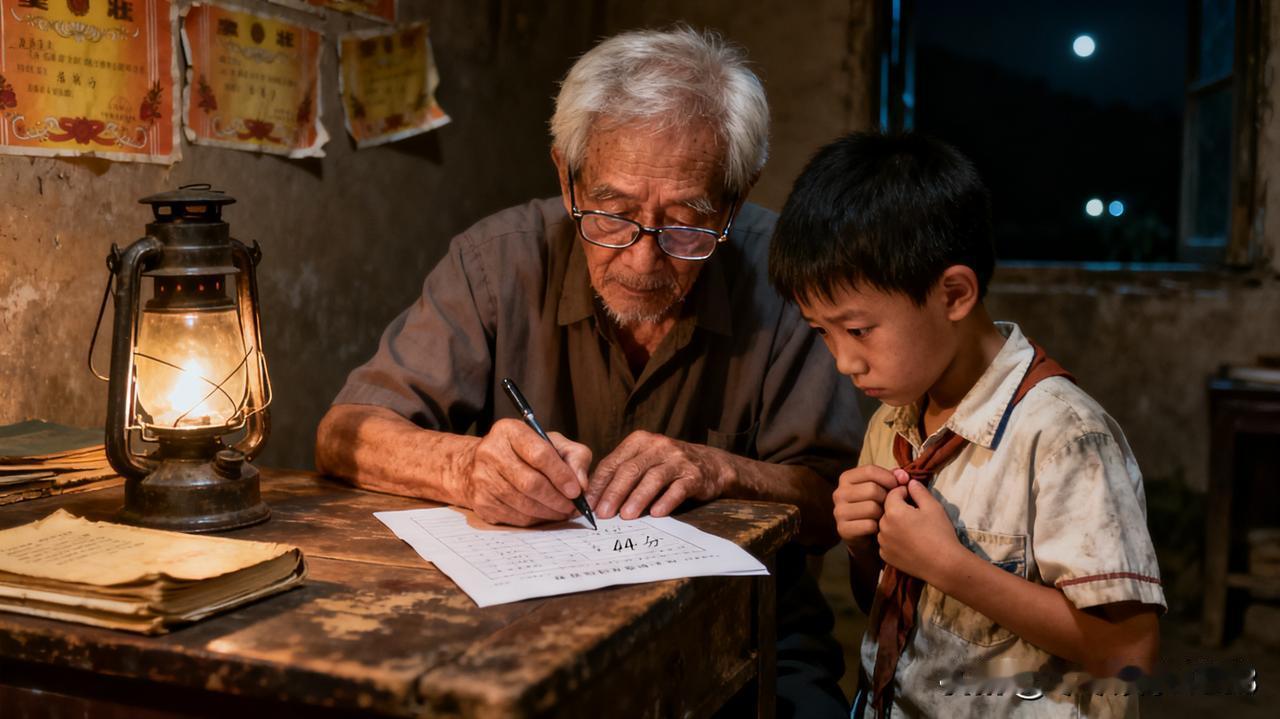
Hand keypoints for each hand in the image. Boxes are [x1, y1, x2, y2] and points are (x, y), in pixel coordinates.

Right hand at [460, 418, 591, 525]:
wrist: (482, 464)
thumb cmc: (524, 452)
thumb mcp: (553, 443)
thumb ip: (575, 457)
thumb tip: (582, 484)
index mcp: (510, 431)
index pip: (539, 454)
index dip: (561, 475)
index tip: (576, 491)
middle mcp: (491, 452)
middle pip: (530, 483)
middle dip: (557, 499)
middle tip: (572, 507)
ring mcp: (482, 478)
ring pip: (523, 504)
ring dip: (548, 512)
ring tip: (562, 512)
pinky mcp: (481, 502)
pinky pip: (514, 517)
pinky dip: (535, 520)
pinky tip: (545, 514)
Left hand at [588, 431, 725, 518]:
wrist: (710, 464)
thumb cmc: (668, 466)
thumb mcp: (644, 460)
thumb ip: (622, 473)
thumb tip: (594, 500)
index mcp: (639, 441)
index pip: (613, 462)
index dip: (599, 484)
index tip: (588, 504)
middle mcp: (658, 446)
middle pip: (631, 470)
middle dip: (614, 493)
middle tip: (603, 514)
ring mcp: (677, 460)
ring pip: (653, 478)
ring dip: (638, 498)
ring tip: (626, 516)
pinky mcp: (694, 475)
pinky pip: (678, 489)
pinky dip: (666, 501)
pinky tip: (656, 513)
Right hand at [833, 465, 906, 545]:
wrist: (864, 534)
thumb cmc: (876, 505)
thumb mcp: (882, 488)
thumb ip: (893, 478)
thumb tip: (903, 476)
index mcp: (846, 478)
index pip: (870, 470)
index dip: (889, 478)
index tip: (898, 486)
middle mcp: (839, 493)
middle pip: (872, 489)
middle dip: (886, 498)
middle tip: (889, 505)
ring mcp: (839, 511)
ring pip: (872, 508)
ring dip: (883, 514)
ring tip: (882, 516)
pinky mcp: (843, 529)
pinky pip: (869, 525)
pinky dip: (878, 528)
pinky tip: (876, 528)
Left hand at [877, 479, 963, 581]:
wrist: (944, 564)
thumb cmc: (940, 533)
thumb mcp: (933, 506)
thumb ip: (919, 491)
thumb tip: (910, 482)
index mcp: (893, 511)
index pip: (892, 493)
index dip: (904, 491)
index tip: (915, 497)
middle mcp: (883, 526)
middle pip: (887, 509)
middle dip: (898, 508)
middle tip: (915, 513)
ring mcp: (882, 543)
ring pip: (885, 526)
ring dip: (894, 524)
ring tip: (912, 529)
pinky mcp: (885, 556)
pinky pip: (886, 541)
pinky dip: (893, 539)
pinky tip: (908, 542)